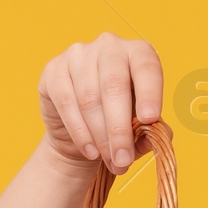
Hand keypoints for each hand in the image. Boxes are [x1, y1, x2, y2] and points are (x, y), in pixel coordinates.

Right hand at [37, 32, 166, 174]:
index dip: (149, 93)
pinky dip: (80, 133)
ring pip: (89, 98)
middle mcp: (109, 46)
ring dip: (100, 136)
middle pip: (114, 86)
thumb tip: (153, 139)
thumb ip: (152, 129)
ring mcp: (78, 54)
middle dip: (119, 129)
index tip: (149, 119)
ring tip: (111, 161)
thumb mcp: (142, 124)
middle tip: (124, 159)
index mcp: (139, 52)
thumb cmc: (121, 120)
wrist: (83, 129)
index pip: (147, 68)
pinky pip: (66, 103)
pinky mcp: (54, 69)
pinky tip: (91, 151)